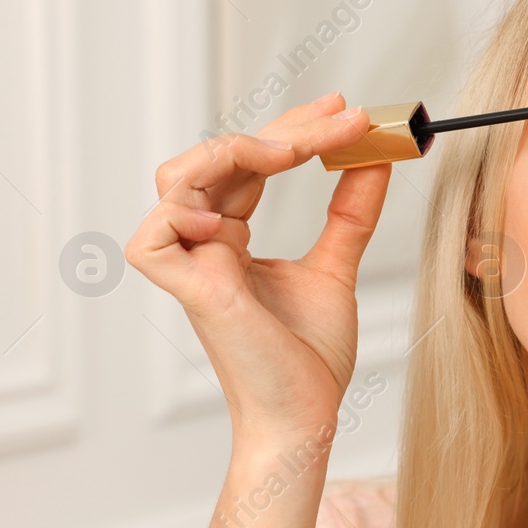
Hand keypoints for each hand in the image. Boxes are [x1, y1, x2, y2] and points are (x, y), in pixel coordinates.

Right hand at [124, 92, 387, 445]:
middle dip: (282, 130)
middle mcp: (204, 245)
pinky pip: (153, 235)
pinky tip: (232, 217)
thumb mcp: (336, 268)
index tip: (344, 111)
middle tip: (343, 118)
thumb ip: (349, 213)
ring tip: (296, 152)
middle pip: (218, 158)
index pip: (248, 163)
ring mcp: (190, 266)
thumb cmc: (310, 359)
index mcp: (231, 239)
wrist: (307, 416)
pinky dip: (184, 213)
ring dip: (237, 151)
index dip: (291, 130)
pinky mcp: (187, 290)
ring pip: (177, 178)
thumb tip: (374, 159)